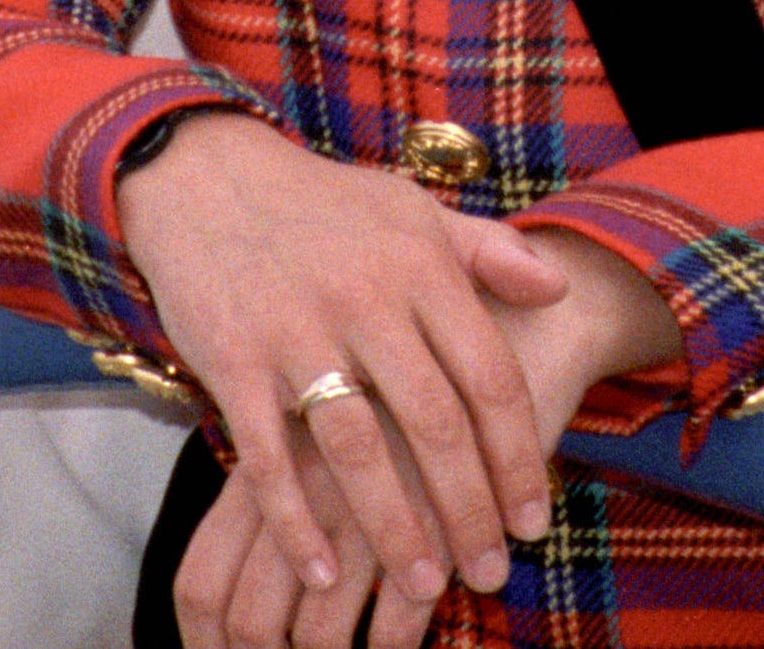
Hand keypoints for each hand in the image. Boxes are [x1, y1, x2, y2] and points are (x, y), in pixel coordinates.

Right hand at [122, 114, 568, 621]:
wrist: (203, 177)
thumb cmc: (321, 203)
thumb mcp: (412, 209)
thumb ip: (487, 251)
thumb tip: (560, 286)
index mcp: (420, 267)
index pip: (489, 377)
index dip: (518, 457)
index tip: (533, 520)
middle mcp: (365, 301)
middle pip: (435, 425)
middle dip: (469, 510)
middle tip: (490, 573)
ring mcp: (296, 333)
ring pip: (358, 451)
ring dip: (395, 529)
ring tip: (424, 586)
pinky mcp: (232, 360)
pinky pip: (268, 458)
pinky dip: (294, 522)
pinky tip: (321, 571)